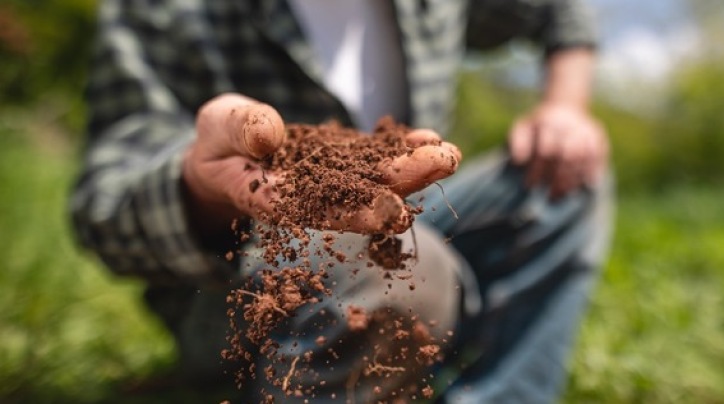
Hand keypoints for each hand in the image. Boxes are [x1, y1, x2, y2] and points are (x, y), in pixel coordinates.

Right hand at [182, 93, 460, 235]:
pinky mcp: (344, 164)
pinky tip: (431, 139)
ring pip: (375, 180)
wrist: (228, 153)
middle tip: (443, 165)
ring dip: (414, 169)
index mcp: (275, 199)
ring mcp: (332, 182)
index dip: (356, 214)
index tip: (393, 213)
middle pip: (360, 197)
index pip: (318, 211)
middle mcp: (312, 198)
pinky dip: (402, 150)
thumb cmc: (217, 144)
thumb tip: (269, 134)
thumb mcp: (217, 128)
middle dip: (403, 184)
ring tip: (448, 153)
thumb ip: (239, 129)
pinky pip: (376, 159)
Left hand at [508, 102, 607, 198]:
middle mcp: (569, 125)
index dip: (537, 170)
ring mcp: (585, 130)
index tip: (530, 186)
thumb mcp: (522, 128)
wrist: (564, 106)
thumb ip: (517, 142)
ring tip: (563, 194)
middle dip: (558, 178)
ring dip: (574, 179)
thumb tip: (519, 161)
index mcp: (548, 122)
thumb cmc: (538, 125)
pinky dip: (592, 171)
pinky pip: (598, 156)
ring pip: (583, 157)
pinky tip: (586, 186)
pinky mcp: (598, 136)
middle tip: (550, 196)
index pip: (545, 151)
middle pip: (567, 155)